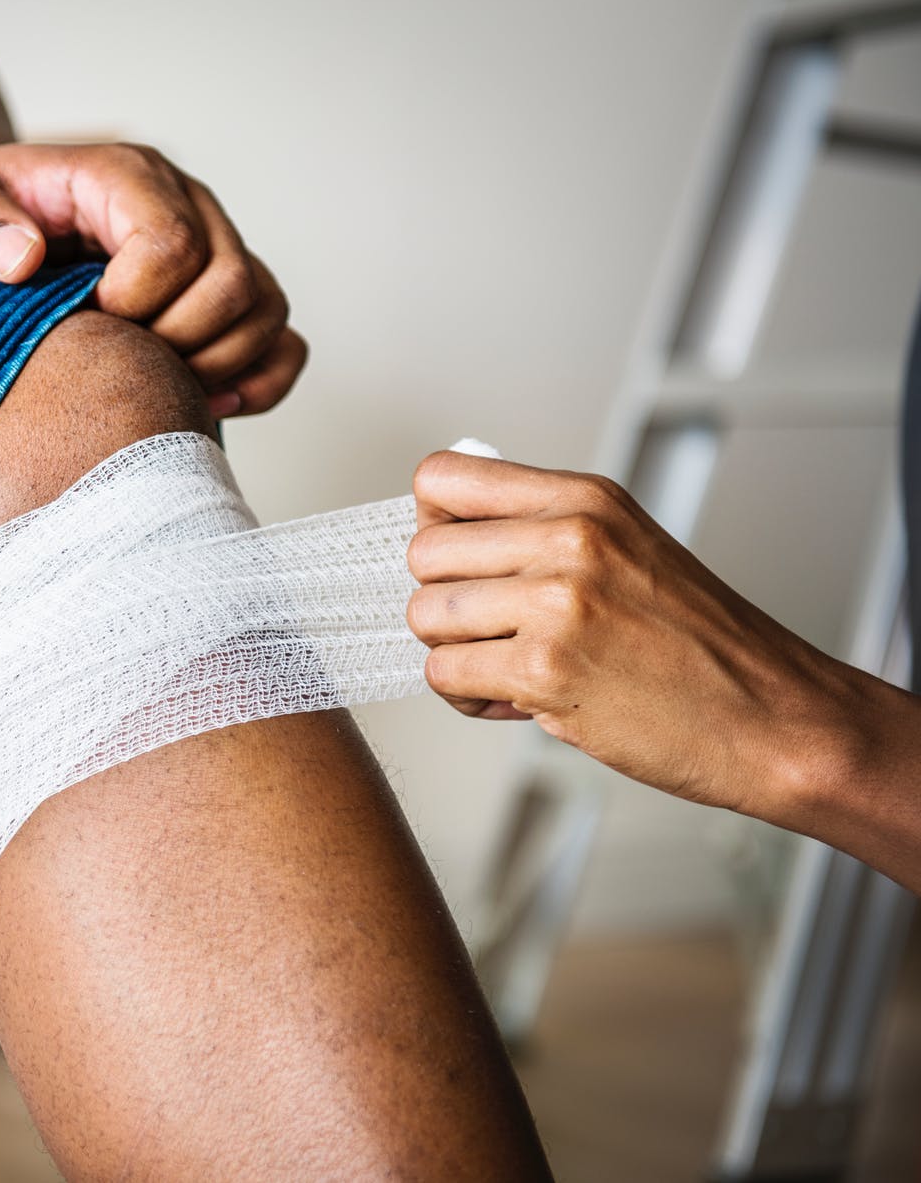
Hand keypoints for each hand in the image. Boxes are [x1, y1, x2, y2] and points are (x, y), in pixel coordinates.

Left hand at [0, 142, 306, 417]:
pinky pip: (282, 341)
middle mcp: (188, 204)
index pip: (171, 243)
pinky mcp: (229, 295)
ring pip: (266, 310)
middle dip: (175, 341)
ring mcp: (218, 248)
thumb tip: (21, 258)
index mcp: (124, 176)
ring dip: (217, 364)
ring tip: (152, 384)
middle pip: (231, 282)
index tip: (85, 319)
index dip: (134, 301)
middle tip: (116, 360)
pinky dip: (259, 379)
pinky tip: (205, 402)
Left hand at [404, 451, 864, 813]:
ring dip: (453, 654)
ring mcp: (557, 602)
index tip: (461, 562)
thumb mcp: (627, 547)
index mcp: (585, 499)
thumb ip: (542, 530)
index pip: (443, 478)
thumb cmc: (698, 645)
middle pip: (422, 552)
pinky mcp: (545, 669)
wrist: (773, 718)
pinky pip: (444, 674)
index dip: (433, 525)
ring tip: (506, 670)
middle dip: (443, 602)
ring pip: (425, 615)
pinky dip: (468, 699)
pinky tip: (518, 702)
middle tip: (489, 632)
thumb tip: (442, 532)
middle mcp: (569, 538)